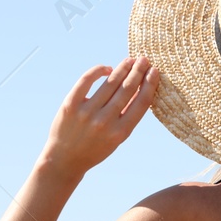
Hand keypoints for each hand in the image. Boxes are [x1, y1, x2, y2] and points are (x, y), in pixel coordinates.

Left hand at [41, 56, 158, 178]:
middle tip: (144, 59)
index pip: (141, 102)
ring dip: (122, 68)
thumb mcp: (117, 138)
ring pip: (110, 83)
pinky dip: (98, 71)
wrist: (65, 160)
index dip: (149, 84)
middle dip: (138, 71)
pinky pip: (86, 80)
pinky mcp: (70, 104)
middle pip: (127, 89)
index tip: (155, 71)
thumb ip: (127, 116)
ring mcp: (87, 112)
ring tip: (130, 60)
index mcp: (121, 132)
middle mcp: (105, 121)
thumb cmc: (95, 149)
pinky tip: (106, 68)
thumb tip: (139, 89)